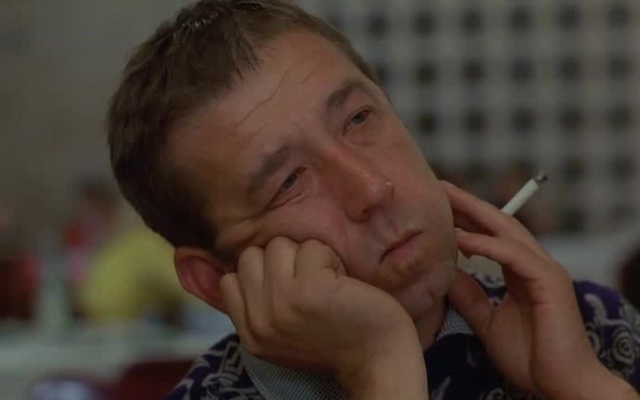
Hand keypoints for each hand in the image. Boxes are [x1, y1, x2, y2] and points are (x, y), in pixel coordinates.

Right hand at [220, 237, 427, 398]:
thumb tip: (229, 267)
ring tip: (327, 283)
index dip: (263, 275)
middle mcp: (259, 321)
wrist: (379, 359)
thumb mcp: (282, 332)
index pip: (230, 280)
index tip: (292, 291)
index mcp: (250, 335)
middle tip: (311, 285)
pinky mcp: (309, 289)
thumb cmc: (336, 338)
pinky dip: (330, 258)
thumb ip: (257, 305)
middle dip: (283, 262)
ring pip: (278, 246)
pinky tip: (341, 283)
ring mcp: (281, 304)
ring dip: (307, 257)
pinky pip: (311, 247)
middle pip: (251, 256)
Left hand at [442, 181, 634, 399]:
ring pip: (507, 231)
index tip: (439, 205)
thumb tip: (445, 274)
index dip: (467, 218)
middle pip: (499, 223)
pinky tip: (461, 238)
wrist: (560, 385)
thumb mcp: (487, 321)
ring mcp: (544, 270)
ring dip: (475, 214)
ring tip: (446, 201)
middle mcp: (535, 264)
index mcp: (521, 272)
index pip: (492, 235)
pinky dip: (487, 244)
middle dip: (469, 204)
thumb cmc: (530, 357)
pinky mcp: (549, 281)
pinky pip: (513, 255)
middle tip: (440, 187)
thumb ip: (469, 297)